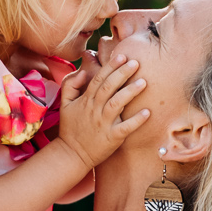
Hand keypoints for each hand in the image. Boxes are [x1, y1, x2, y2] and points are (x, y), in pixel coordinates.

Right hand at [55, 54, 150, 171]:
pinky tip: (147, 112)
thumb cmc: (71, 128)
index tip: (122, 55)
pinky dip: (136, 120)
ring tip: (143, 82)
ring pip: (116, 104)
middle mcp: (95, 110)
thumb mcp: (64, 104)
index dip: (110, 66)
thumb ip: (70, 85)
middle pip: (108, 88)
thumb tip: (83, 71)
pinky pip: (125, 127)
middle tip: (136, 62)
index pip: (98, 79)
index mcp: (86, 100)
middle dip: (122, 74)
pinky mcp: (112, 138)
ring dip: (130, 93)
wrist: (71, 155)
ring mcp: (103, 124)